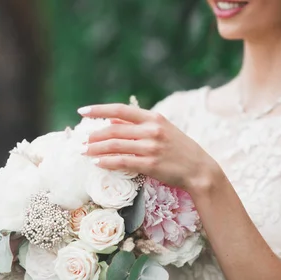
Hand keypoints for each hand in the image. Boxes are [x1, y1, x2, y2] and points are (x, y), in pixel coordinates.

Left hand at [79, 104, 216, 192]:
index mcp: (154, 118)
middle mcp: (151, 130)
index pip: (121, 110)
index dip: (99, 110)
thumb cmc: (180, 150)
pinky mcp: (150, 165)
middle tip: (81, 141)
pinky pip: (123, 162)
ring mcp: (151, 148)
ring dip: (96, 149)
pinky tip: (98, 163)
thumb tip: (114, 122)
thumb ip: (140, 125)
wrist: (200, 169)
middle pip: (114, 130)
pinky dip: (108, 162)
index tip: (83, 111)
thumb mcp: (163, 130)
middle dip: (94, 135)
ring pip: (115, 146)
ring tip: (84, 152)